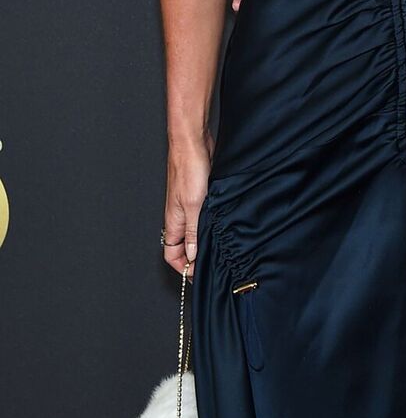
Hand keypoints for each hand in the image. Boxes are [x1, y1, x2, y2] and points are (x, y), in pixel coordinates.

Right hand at [162, 135, 212, 278]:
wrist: (192, 144)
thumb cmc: (188, 169)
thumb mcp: (194, 206)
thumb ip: (192, 233)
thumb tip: (192, 257)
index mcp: (173, 222)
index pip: (172, 254)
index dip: (184, 267)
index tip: (199, 273)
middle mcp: (178, 216)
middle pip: (182, 246)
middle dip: (195, 256)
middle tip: (213, 262)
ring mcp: (188, 206)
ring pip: (193, 231)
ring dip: (203, 239)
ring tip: (219, 246)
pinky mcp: (198, 196)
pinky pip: (201, 217)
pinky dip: (209, 224)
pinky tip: (222, 223)